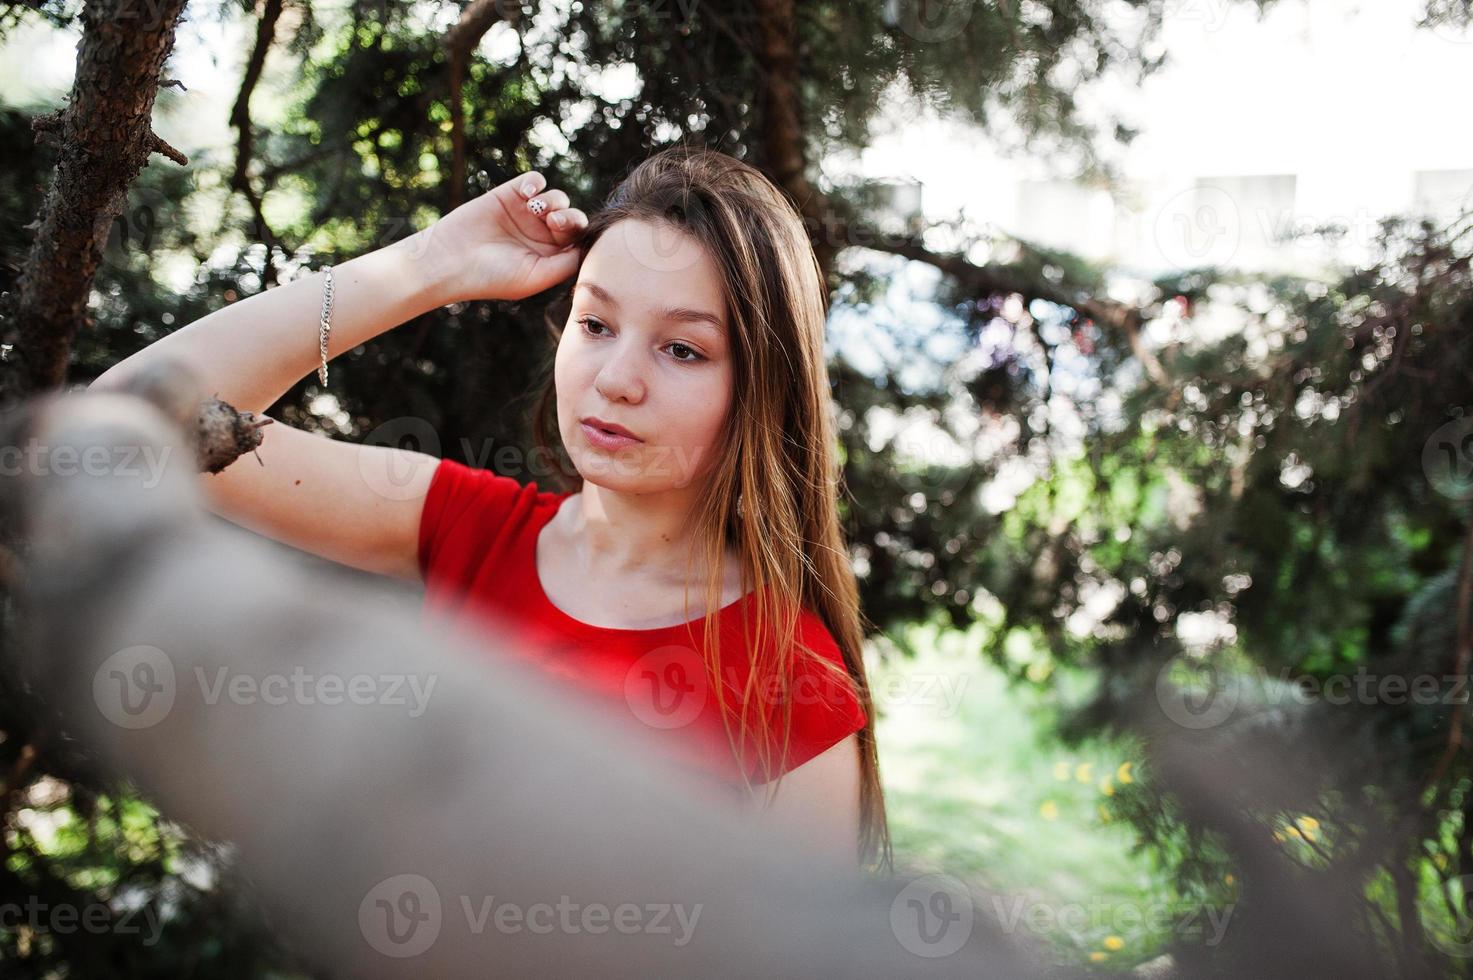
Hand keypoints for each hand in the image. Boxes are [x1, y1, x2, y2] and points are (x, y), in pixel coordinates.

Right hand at [406, 171, 588, 304]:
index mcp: (551, 257)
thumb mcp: (536, 276)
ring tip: (536, 210)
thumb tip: (588, 246)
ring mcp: (526, 214)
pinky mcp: (509, 195)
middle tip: (553, 222)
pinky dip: (536, 183)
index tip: (566, 238)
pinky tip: (527, 194)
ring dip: (553, 201)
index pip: (578, 240)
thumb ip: (566, 263)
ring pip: (557, 198)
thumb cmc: (493, 277)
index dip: (580, 234)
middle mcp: (542, 235)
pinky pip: (534, 180)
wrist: (450, 261)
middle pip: (571, 217)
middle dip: (569, 217)